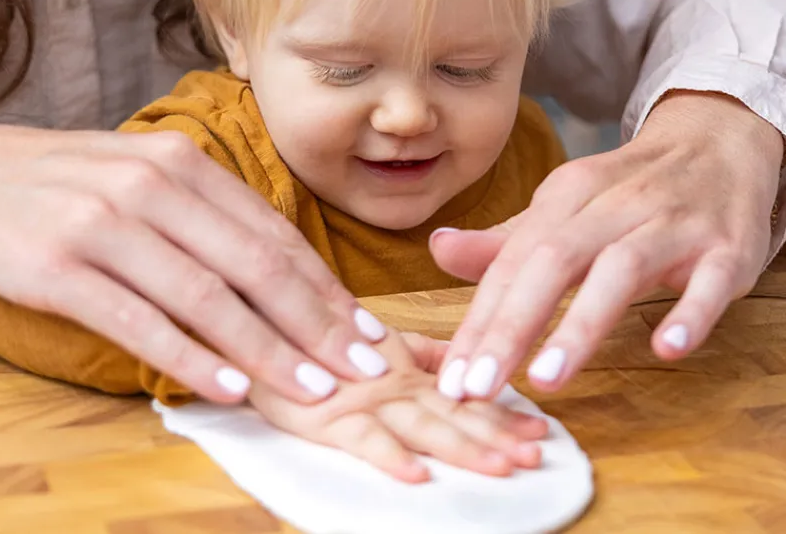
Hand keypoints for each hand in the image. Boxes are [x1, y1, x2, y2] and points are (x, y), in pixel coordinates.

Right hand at [0, 121, 388, 403]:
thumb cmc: (54, 183)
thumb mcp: (133, 171)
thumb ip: (199, 210)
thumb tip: (273, 268)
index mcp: (177, 160)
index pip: (270, 231)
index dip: (324, 285)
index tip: (364, 329)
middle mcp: (149, 185)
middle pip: (253, 264)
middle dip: (316, 323)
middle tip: (362, 370)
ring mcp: (104, 225)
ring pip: (206, 297)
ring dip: (267, 351)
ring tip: (313, 391)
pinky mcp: (58, 269)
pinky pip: (139, 321)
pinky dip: (190, 358)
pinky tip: (228, 388)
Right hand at [249, 330, 546, 482]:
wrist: (259, 326)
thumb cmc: (316, 337)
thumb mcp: (373, 339)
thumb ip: (417, 351)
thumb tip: (461, 362)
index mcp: (403, 367)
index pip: (461, 395)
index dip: (500, 414)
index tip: (541, 430)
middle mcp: (389, 382)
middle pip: (450, 414)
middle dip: (494, 436)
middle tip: (535, 456)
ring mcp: (360, 398)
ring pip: (419, 426)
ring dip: (461, 447)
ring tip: (500, 468)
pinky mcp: (324, 416)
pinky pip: (362, 439)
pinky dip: (390, 457)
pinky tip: (418, 475)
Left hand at [430, 92, 782, 400]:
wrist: (715, 146)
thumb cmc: (627, 192)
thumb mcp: (563, 208)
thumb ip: (506, 242)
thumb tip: (438, 250)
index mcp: (565, 196)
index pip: (512, 261)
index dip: (480, 320)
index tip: (453, 377)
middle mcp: (613, 206)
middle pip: (554, 261)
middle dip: (511, 327)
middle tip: (479, 388)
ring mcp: (671, 224)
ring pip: (621, 269)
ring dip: (581, 324)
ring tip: (546, 379)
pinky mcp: (725, 246)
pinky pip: (708, 281)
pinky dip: (689, 312)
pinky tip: (666, 348)